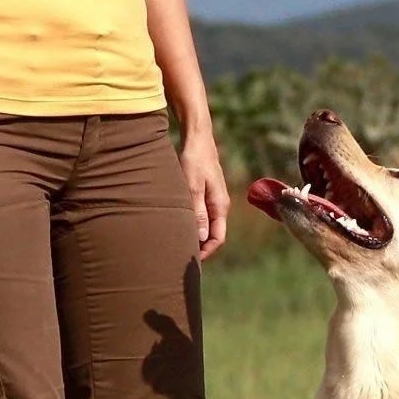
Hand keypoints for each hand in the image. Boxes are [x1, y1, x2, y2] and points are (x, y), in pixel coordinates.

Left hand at [179, 127, 229, 261]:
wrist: (198, 138)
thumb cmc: (194, 160)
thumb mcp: (192, 187)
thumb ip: (198, 212)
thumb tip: (201, 238)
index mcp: (220, 206)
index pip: (218, 238)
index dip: (205, 252)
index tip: (189, 261)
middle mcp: (220, 205)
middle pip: (213, 235)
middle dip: (200, 247)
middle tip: (181, 257)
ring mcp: (214, 199)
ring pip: (208, 225)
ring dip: (196, 236)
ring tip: (178, 245)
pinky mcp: (206, 193)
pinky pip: (203, 215)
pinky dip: (194, 224)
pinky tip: (179, 226)